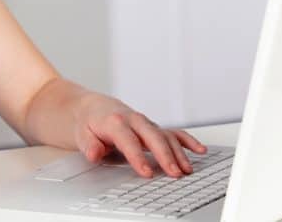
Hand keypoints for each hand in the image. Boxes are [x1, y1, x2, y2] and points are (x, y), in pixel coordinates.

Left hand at [73, 94, 206, 177]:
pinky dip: (187, 140)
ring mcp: (146, 124)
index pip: (129, 141)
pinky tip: (199, 150)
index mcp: (116, 122)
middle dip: (165, 155)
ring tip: (186, 169)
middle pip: (153, 137)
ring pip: (166, 135)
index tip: (147, 172)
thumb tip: (95, 153)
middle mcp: (134, 120)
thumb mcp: (82, 134)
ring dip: (178, 152)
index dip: (138, 157)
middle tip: (174, 173)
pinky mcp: (153, 127)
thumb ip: (89, 145)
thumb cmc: (90, 122)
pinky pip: (174, 132)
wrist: (95, 108)